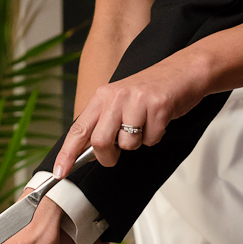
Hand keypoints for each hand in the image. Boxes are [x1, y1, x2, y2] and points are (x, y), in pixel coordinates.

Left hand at [53, 54, 209, 177]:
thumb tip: (86, 152)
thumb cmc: (149, 91)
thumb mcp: (118, 101)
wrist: (183, 71)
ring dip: (137, 143)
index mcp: (102, 97)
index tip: (60, 172)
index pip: (78, 129)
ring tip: (144, 125)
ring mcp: (137, 101)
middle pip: (100, 142)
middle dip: (108, 156)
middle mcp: (116, 97)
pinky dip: (155, 137)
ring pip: (128, 144)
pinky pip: (151, 139)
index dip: (67, 153)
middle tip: (117, 153)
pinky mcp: (159, 107)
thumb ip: (101, 123)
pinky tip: (158, 121)